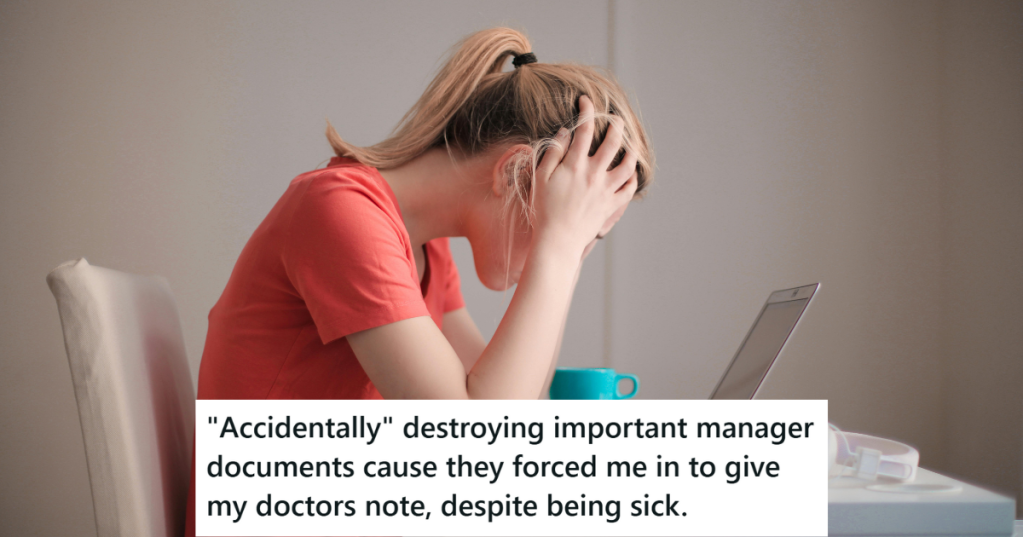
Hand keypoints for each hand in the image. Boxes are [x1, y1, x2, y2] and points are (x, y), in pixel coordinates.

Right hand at [531, 95, 638, 258]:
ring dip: (631, 150)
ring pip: (628, 164)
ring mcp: (606, 190)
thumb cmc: (544, 209)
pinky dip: (633, 178)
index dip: (587, 110)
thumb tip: (566, 133)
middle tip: (616, 118)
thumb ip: (553, 153)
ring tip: (630, 143)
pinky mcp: (611, 205)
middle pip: (613, 142)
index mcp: (575, 165)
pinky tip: (631, 172)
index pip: (584, 129)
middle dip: (616, 125)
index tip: (586, 100)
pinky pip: (629, 189)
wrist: (558, 240)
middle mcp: (594, 174)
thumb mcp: (541, 178)